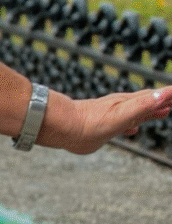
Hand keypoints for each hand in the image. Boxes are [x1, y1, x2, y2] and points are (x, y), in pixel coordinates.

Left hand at [53, 86, 171, 153]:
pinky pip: (124, 123)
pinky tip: (132, 129)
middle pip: (147, 101)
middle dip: (163, 100)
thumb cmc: (91, 122)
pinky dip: (134, 123)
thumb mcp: (122, 114)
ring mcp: (113, 115)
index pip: (153, 96)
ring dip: (151, 111)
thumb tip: (163, 95)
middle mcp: (121, 106)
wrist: (63, 127)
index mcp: (128, 103)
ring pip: (137, 112)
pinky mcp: (104, 126)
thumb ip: (142, 106)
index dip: (168, 94)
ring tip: (163, 111)